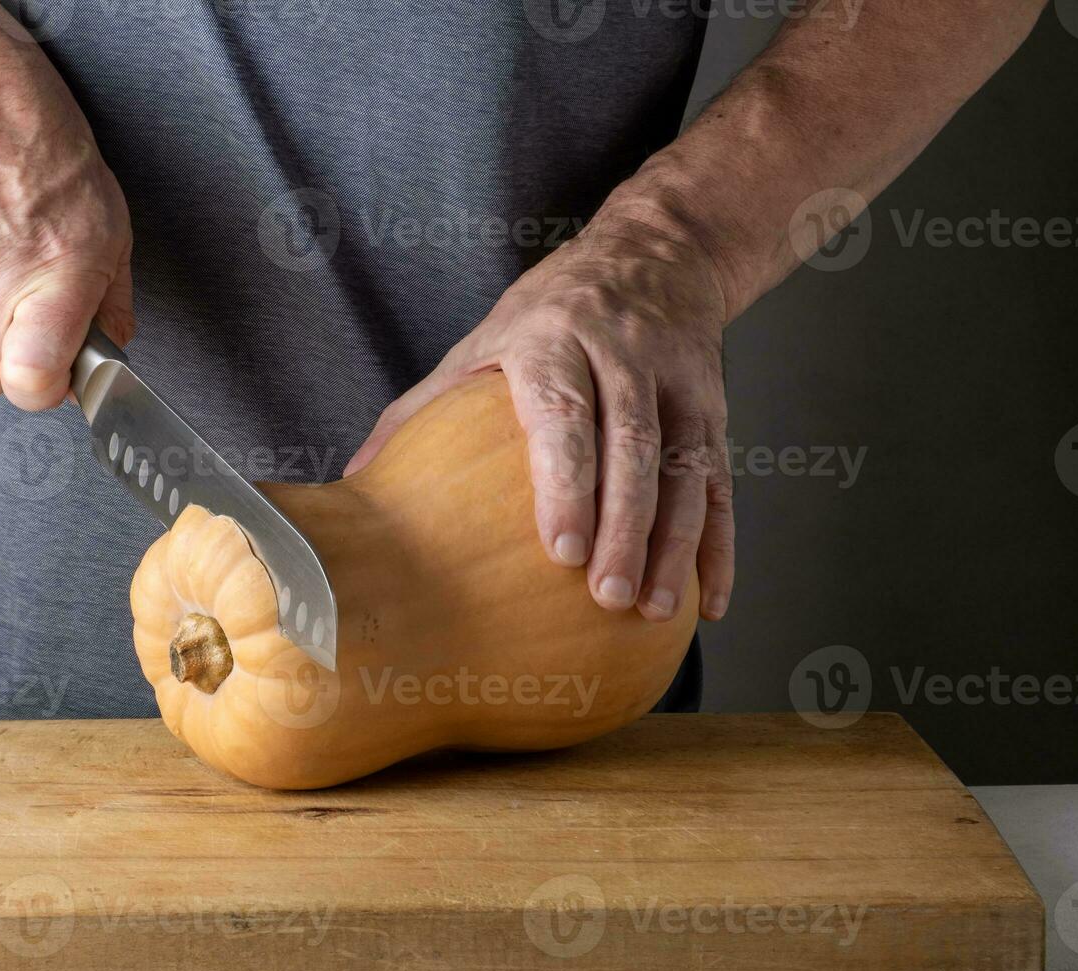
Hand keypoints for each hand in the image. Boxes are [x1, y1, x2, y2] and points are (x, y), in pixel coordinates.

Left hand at [346, 214, 733, 621]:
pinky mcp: (714, 407)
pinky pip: (722, 481)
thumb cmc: (548, 313)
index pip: (565, 411)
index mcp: (554, 338)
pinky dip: (720, 543)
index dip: (566, 479)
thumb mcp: (481, 340)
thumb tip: (355, 476)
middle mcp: (623, 355)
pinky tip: (712, 599)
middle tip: (608, 597)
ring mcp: (678, 381)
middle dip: (625, 524)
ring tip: (654, 610)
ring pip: (686, 467)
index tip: (560, 547)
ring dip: (675, 543)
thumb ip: (421, 406)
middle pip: (634, 445)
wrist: (655, 254)